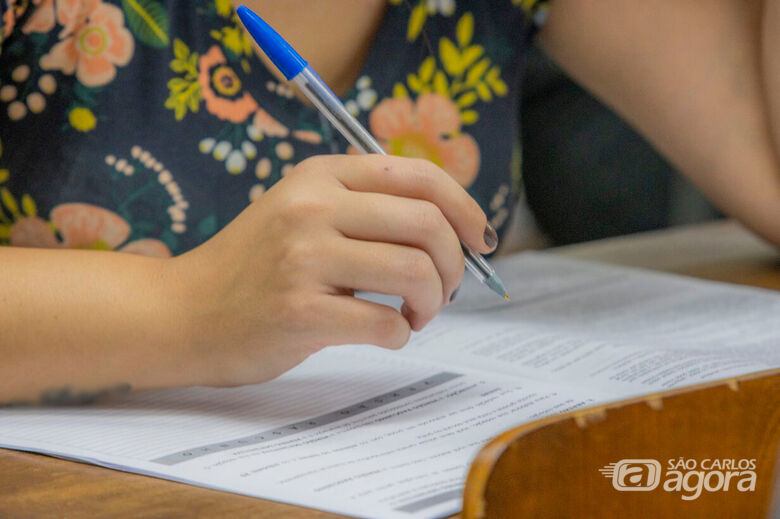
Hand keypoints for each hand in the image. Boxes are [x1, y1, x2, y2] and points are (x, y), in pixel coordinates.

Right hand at [170, 154, 494, 386]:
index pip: (419, 174)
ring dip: (432, 301)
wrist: (184, 312)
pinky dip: (400, 334)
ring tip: (416, 314)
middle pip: (427, 224)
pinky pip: (385, 323)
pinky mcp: (298, 311)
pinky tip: (386, 334)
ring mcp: (303, 258)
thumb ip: (365, 206)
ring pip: (414, 272)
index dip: (466, 207)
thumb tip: (451, 226)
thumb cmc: (255, 267)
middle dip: (455, 263)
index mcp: (321, 175)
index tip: (481, 239)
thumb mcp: (301, 211)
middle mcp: (313, 206)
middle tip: (445, 289)